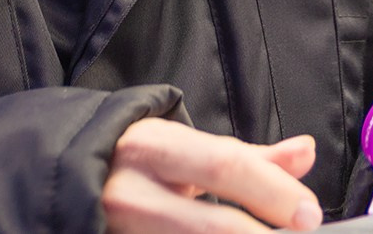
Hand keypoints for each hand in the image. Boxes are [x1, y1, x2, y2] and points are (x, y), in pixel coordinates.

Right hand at [104, 117, 323, 233]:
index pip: (224, 166)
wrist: (64, 178)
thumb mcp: (186, 147)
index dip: (273, 192)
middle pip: (213, 225)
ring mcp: (122, 231)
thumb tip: (307, 153)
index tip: (309, 214)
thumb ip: (249, 157)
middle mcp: (132, 192)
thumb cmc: (138, 162)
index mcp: (153, 147)